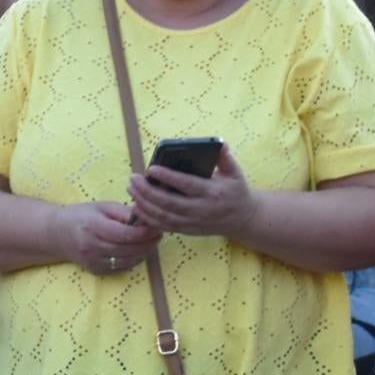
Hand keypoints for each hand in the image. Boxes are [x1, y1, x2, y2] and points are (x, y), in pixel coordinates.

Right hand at [57, 199, 162, 275]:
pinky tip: (138, 251)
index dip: (144, 232)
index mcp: (92, 226)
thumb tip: (147, 217)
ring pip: (127, 261)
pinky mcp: (95, 270)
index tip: (157, 226)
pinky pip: (121, 268)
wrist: (58, 234)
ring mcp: (92, 261)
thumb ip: (124, 212)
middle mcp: (91, 246)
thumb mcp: (102, 207)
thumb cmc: (82, 216)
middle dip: (148, 243)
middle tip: (159, 235)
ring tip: (151, 242)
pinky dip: (134, 260)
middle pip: (128, 249)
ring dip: (143, 252)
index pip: (124, 234)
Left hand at [128, 150, 256, 241]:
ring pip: (163, 216)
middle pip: (169, 202)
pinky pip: (164, 226)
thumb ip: (225, 158)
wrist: (242, 219)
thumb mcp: (235, 173)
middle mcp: (201, 209)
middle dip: (148, 191)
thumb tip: (219, 144)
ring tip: (131, 189)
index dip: (168, 177)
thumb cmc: (235, 191)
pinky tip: (137, 206)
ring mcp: (193, 222)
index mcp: (213, 192)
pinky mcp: (187, 230)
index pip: (187, 184)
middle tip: (133, 178)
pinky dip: (148, 218)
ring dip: (144, 204)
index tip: (151, 168)